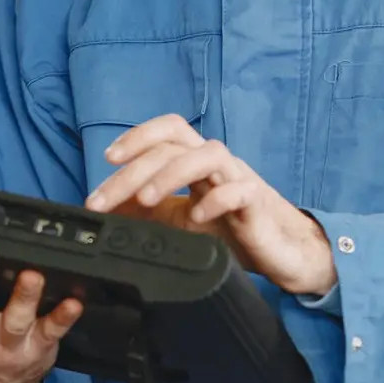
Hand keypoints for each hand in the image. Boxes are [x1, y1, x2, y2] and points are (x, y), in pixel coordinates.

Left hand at [83, 114, 336, 295]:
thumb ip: (146, 211)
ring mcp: (238, 179)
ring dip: (170, 174)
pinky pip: (239, 191)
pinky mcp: (257, 204)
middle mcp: (216, 162)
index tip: (107, 158)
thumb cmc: (230, 229)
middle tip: (103, 200)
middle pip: (174, 146)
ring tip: (146, 200)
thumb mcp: (178, 219)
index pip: (168, 130)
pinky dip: (215, 200)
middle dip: (134, 170)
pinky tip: (197, 217)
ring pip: (207, 155)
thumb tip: (106, 208)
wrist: (281, 252)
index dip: (137, 136)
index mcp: (196, 161)